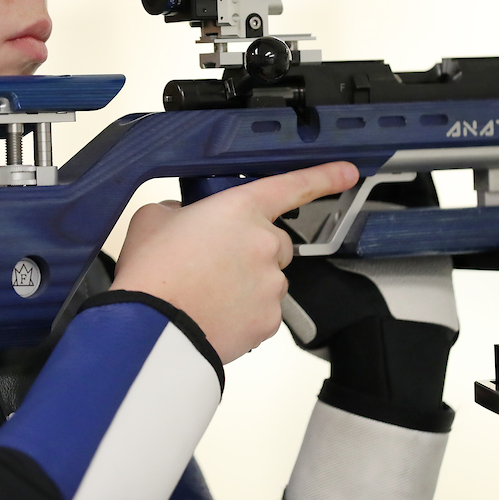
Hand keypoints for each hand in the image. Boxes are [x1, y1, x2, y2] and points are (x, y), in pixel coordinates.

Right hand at [111, 161, 358, 363]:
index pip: (293, 186)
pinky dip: (244, 314)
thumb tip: (184, 220)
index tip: (348, 172)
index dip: (324, 176)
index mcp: (240, 208)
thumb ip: (179, 211)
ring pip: (268, 280)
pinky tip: (213, 313)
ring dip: (246, 284)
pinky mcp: (269, 320)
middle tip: (213, 263)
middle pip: (275, 243)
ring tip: (205, 293)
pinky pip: (263, 312)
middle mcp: (265, 242)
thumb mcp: (153, 219)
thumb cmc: (151, 272)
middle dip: (252, 250)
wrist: (150, 327)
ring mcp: (272, 284)